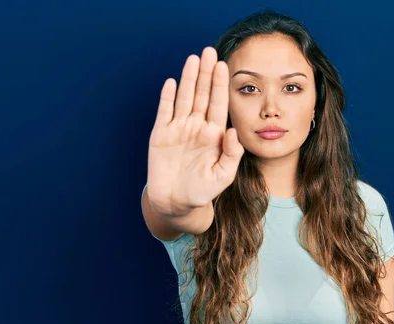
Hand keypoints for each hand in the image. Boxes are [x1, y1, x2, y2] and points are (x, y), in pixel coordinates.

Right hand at [146, 47, 243, 215]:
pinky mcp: (160, 135)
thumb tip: (233, 131)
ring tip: (193, 59)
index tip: (224, 66)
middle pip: (202, 95)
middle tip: (210, 51)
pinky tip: (172, 83)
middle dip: (206, 74)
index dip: (221, 85)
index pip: (219, 104)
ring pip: (184, 98)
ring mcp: (178, 129)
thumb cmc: (202, 191)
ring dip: (189, 79)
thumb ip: (231, 154)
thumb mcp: (222, 176)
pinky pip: (164, 112)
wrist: (176, 203)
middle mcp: (197, 127)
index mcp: (214, 135)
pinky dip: (167, 98)